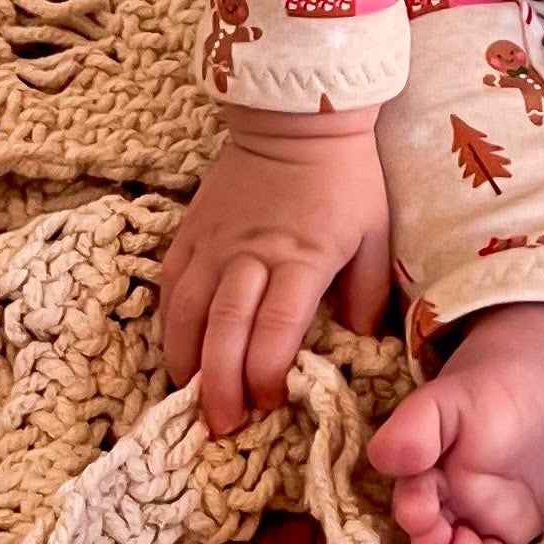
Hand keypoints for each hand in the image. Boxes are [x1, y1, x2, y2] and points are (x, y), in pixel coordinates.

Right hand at [160, 109, 391, 435]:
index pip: (277, 327)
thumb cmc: (344, 179)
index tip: (271, 404)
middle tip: (222, 426)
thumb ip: (368, 292)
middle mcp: (251, 254)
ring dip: (186, 362)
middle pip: (226, 328)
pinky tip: (175, 352)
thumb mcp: (375, 232)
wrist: (296, 117)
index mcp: (302, 257)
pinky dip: (169, 324)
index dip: (268, 372)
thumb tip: (359, 343)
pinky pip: (169, 286)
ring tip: (191, 400)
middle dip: (221, 384)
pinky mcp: (189, 232)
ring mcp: (214, 243)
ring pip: (187, 312)